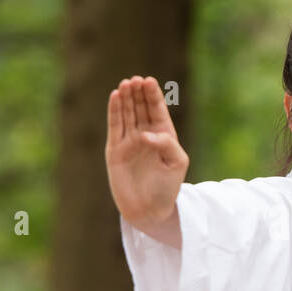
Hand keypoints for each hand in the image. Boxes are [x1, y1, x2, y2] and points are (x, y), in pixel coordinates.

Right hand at [106, 76, 188, 236]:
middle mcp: (145, 135)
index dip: (152, 95)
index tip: (149, 81)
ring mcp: (129, 141)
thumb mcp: (177, 163)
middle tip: (135, 80)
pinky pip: (114, 126)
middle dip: (138, 93)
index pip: (157, 109)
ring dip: (125, 98)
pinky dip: (114, 111)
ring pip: (126, 114)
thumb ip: (167, 144)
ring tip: (125, 84)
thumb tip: (144, 135)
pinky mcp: (115, 150)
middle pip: (140, 107)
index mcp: (163, 135)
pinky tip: (115, 96)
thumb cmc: (167, 188)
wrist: (150, 210)